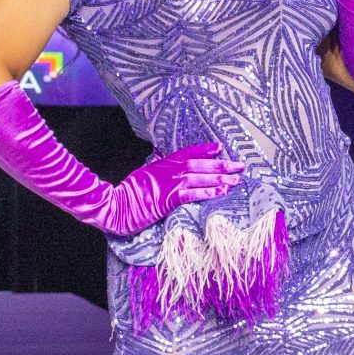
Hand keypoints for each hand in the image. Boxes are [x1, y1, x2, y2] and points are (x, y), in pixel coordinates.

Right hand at [92, 141, 245, 236]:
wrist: (113, 206)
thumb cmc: (126, 194)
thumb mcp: (142, 175)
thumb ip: (155, 168)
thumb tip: (160, 160)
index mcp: (162, 164)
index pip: (187, 153)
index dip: (205, 150)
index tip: (221, 148)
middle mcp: (168, 171)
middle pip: (200, 165)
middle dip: (222, 165)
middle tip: (240, 166)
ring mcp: (168, 184)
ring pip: (200, 178)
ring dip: (220, 179)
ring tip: (237, 180)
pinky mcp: (167, 199)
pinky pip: (192, 194)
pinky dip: (208, 192)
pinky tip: (222, 192)